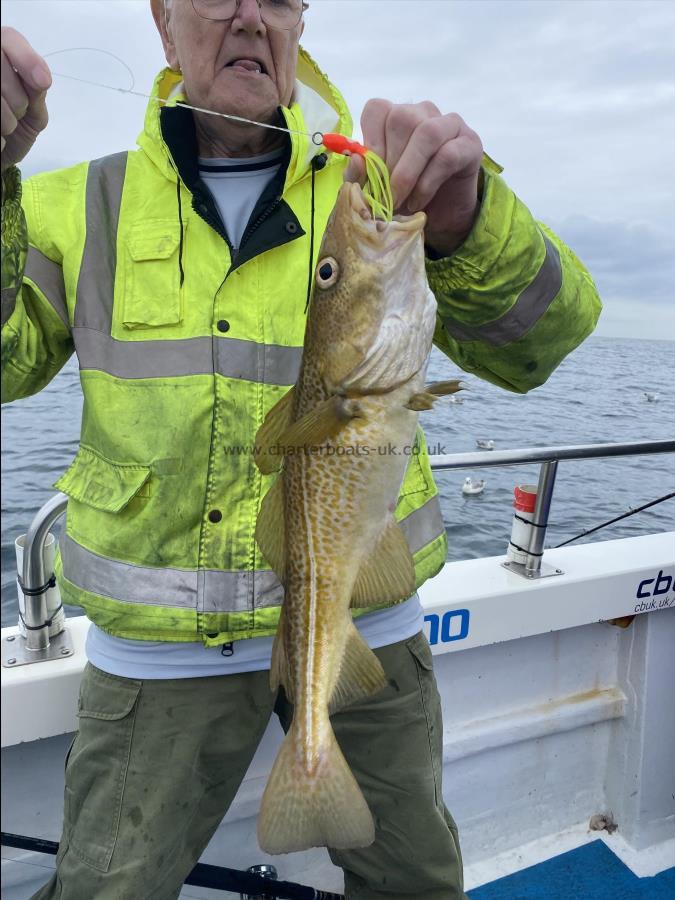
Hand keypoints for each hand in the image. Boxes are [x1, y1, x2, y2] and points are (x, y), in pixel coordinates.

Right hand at [1, 27, 50, 172]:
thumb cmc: (16, 131)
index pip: (9, 38)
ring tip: (3, 127)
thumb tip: (40, 79)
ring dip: (6, 120)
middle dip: (17, 98)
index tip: (42, 82)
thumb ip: (36, 92)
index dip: (26, 58)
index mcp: (0, 53)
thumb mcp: (34, 113)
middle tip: (16, 114)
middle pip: (0, 63)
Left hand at [346, 99, 483, 256]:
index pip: (377, 109)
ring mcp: (450, 124)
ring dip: (408, 172)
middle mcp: (424, 113)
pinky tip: (418, 201)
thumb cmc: (404, 196)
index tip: (370, 173)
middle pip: (402, 119)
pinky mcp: (470, 144)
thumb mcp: (376, 188)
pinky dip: (427, 183)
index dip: (371, 141)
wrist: (439, 218)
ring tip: (401, 200)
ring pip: (427, 133)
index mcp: (396, 116)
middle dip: (390, 163)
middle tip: (386, 195)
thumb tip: (356, 159)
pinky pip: (447, 155)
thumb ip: (362, 175)